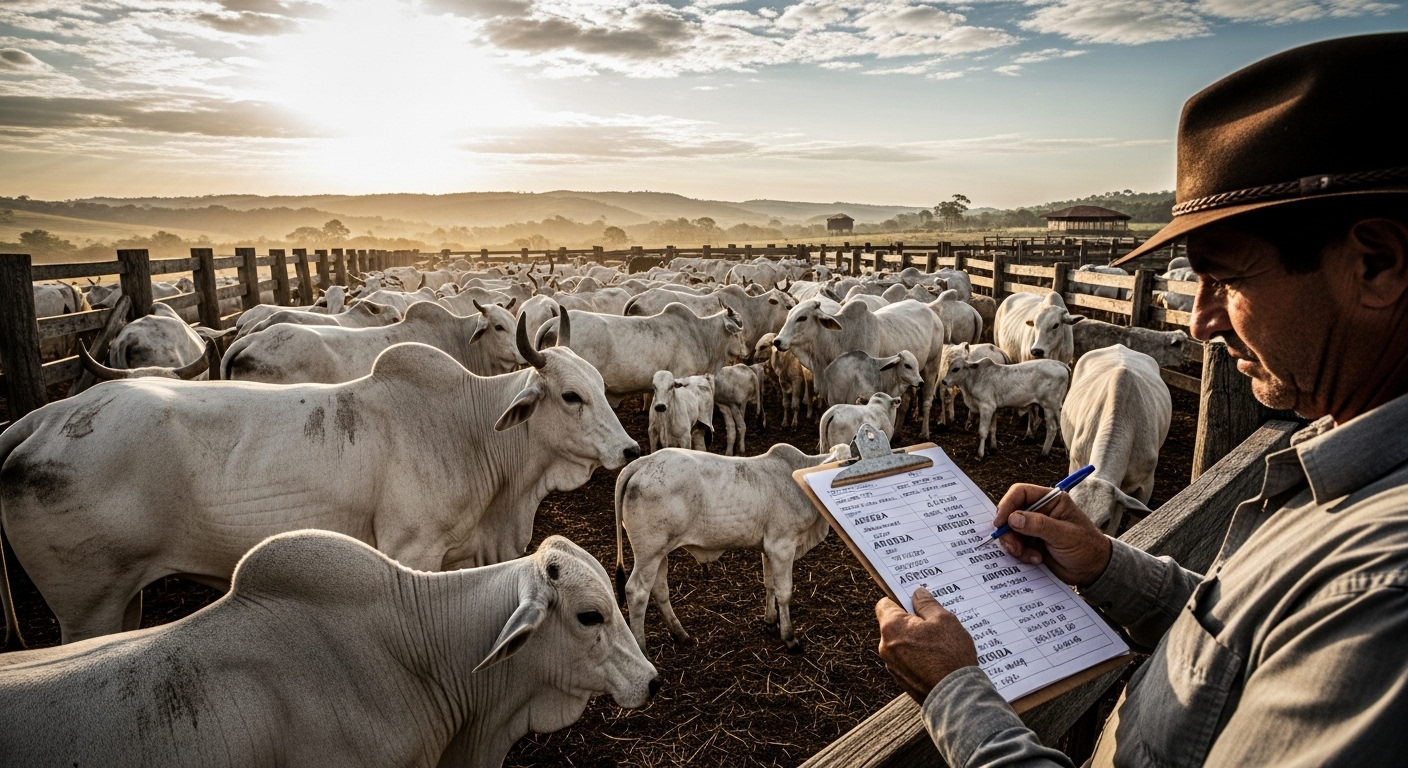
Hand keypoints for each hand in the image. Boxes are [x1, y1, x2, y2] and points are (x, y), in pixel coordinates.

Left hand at [876, 588, 978, 703]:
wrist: (955, 697)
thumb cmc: (950, 655)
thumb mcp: (944, 620)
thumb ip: (927, 604)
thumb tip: (917, 593)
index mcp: (892, 627)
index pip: (884, 604)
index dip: (899, 599)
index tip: (914, 600)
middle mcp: (886, 646)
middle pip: (893, 624)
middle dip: (911, 620)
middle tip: (934, 621)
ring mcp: (892, 665)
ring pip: (901, 643)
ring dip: (915, 639)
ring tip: (940, 642)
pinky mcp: (901, 679)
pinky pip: (907, 659)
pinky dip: (918, 655)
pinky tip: (937, 658)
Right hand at [994, 483, 1111, 587]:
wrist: (1093, 571)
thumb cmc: (1086, 547)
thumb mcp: (1065, 535)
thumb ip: (1039, 525)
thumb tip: (1013, 518)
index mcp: (1050, 500)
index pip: (1021, 493)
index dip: (1007, 505)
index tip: (1000, 523)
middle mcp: (1039, 511)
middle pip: (1010, 513)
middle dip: (1009, 531)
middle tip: (1014, 547)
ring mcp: (1034, 528)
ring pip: (1010, 531)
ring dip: (1015, 545)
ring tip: (1031, 556)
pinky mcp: (1031, 543)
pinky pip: (1015, 545)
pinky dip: (1020, 554)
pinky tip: (1036, 560)